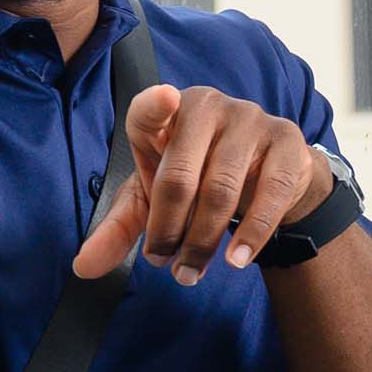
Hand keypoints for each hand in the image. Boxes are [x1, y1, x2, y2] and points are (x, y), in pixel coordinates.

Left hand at [71, 84, 329, 285]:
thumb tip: (84, 267)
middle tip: (164, 264)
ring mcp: (250, 120)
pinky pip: (270, 192)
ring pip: (222, 190)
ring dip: (203, 241)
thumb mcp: (154, 199)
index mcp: (166, 114)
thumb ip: (120, 228)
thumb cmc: (199, 177)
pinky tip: (237, 258)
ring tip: (191, 271)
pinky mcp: (287, 141)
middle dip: (168, 229)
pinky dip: (252, 233)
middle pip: (180, 175)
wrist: (268, 175)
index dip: (155, 106)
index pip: (151, 107)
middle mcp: (207, 107)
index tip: (163, 100)